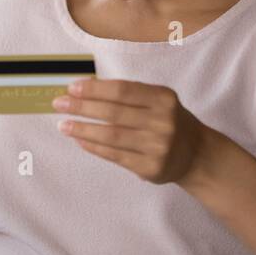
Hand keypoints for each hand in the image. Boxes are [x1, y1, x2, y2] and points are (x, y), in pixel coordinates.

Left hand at [52, 77, 215, 186]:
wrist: (196, 154)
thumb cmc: (168, 121)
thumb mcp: (158, 101)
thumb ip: (129, 95)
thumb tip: (85, 90)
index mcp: (163, 98)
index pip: (122, 90)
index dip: (94, 89)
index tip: (72, 87)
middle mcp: (163, 121)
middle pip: (113, 112)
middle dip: (82, 107)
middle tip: (59, 104)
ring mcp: (157, 146)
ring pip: (111, 136)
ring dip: (82, 130)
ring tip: (63, 125)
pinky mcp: (150, 167)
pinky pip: (114, 155)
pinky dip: (94, 147)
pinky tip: (79, 140)